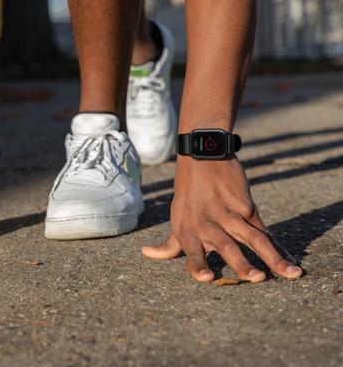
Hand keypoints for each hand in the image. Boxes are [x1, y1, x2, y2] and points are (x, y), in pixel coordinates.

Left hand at [142, 156, 301, 282]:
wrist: (203, 157)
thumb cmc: (188, 193)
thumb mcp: (177, 217)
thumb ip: (169, 243)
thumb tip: (147, 253)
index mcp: (188, 230)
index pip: (191, 252)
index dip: (197, 265)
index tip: (206, 279)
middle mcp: (208, 224)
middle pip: (227, 246)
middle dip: (241, 263)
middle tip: (255, 279)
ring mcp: (229, 214)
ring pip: (253, 238)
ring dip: (272, 256)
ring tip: (288, 273)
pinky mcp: (246, 206)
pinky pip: (265, 230)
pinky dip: (279, 247)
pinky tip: (290, 260)